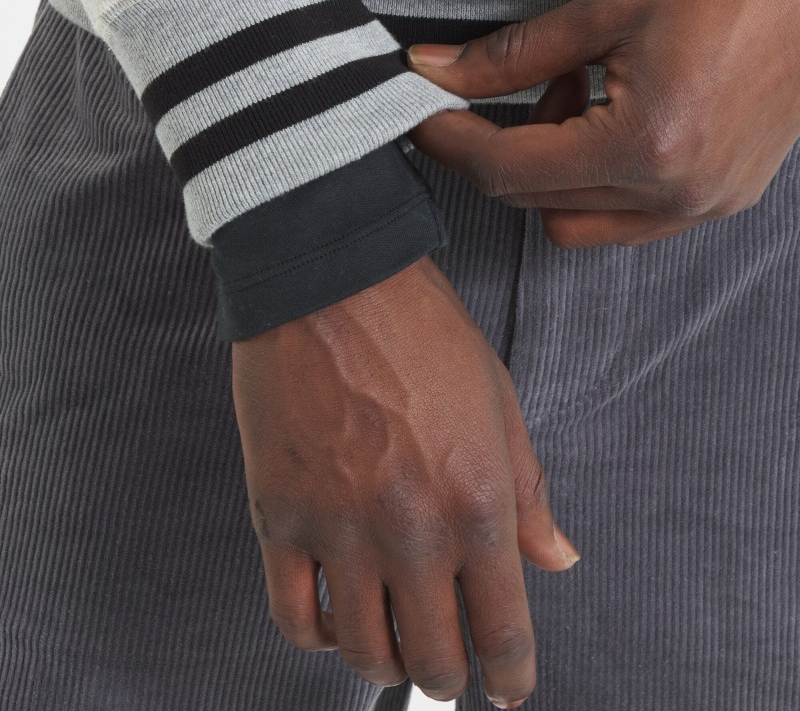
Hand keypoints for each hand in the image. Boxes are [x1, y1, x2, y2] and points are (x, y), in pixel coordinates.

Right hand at [232, 255, 579, 706]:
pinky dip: (318, 637)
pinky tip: (334, 620)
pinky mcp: (280, 517)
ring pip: (363, 650)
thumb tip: (558, 557)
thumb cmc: (420, 331)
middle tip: (448, 665)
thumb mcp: (499, 401)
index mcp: (479, 501)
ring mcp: (340, 529)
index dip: (511, 675)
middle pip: (434, 655)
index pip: (503, 629)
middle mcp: (413, 530)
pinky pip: (294, 616)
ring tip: (393, 643)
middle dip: (449, 676)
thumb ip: (530, 492)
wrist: (332, 283)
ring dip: (386, 662)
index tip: (508, 690)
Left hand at [405, 0, 799, 247]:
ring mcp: (700, 206)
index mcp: (647, 144)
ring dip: (546, 174)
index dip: (452, 143)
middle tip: (499, 92)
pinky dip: (590, 186)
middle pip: (535, 201)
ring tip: (574, 100)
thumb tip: (436, 73)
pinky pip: (621, 222)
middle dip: (497, 150)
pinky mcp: (716, 202)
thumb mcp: (611, 6)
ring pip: (573, 223)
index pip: (509, 169)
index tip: (422, 117)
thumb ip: (512, 55)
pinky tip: (605, 130)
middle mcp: (674, 193)